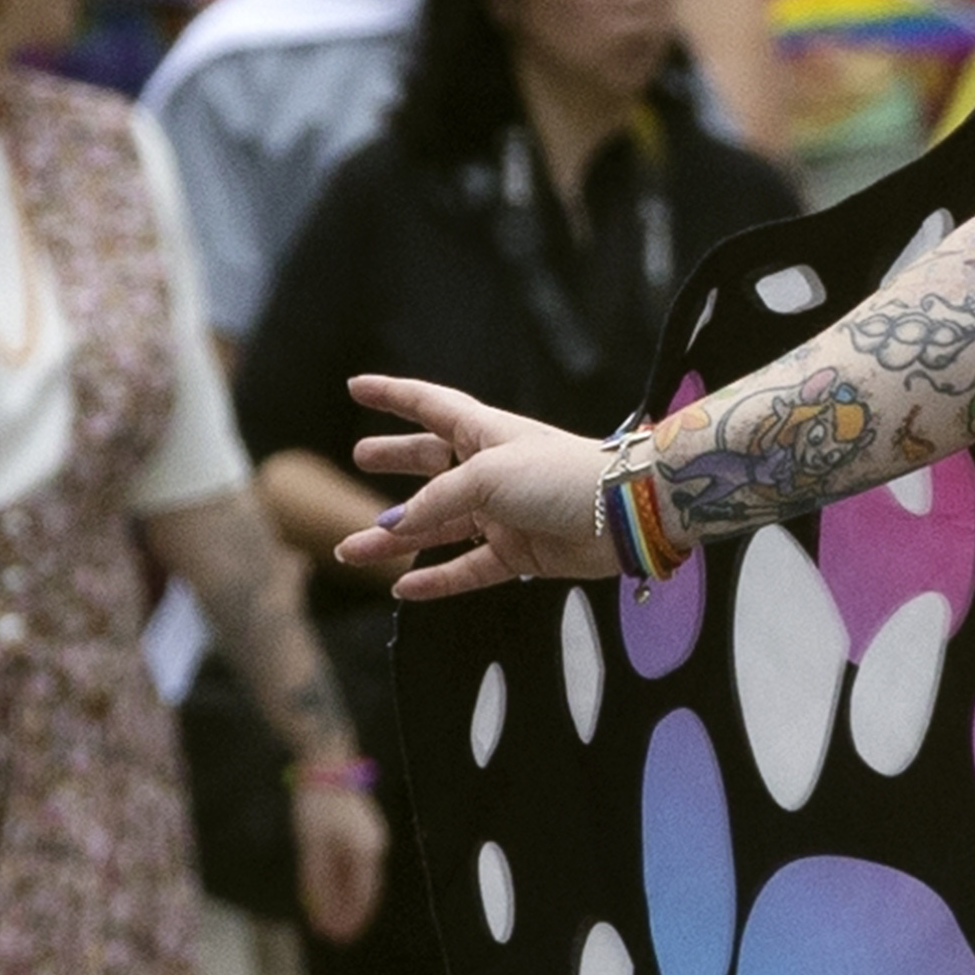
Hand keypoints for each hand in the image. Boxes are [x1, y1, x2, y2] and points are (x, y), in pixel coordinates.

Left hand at [291, 770, 387, 944]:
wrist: (325, 764)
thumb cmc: (318, 805)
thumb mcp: (312, 844)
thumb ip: (316, 878)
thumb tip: (317, 910)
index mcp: (367, 852)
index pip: (364, 894)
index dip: (353, 918)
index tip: (341, 938)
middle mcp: (373, 849)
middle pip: (362, 890)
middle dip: (348, 913)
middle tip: (335, 936)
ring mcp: (367, 841)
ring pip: (356, 880)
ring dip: (344, 901)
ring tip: (329, 921)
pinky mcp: (356, 835)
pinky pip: (350, 867)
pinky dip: (340, 884)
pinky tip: (328, 894)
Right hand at [343, 375, 613, 599]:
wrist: (625, 514)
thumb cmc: (562, 476)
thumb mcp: (487, 475)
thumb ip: (435, 501)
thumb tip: (392, 526)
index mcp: (485, 434)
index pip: (429, 406)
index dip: (392, 395)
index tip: (357, 386)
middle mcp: (491, 470)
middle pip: (431, 461)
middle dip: (396, 459)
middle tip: (361, 458)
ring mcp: (504, 513)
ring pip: (438, 526)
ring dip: (394, 540)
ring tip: (349, 550)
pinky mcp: (520, 553)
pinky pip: (467, 568)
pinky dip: (436, 579)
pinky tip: (403, 587)